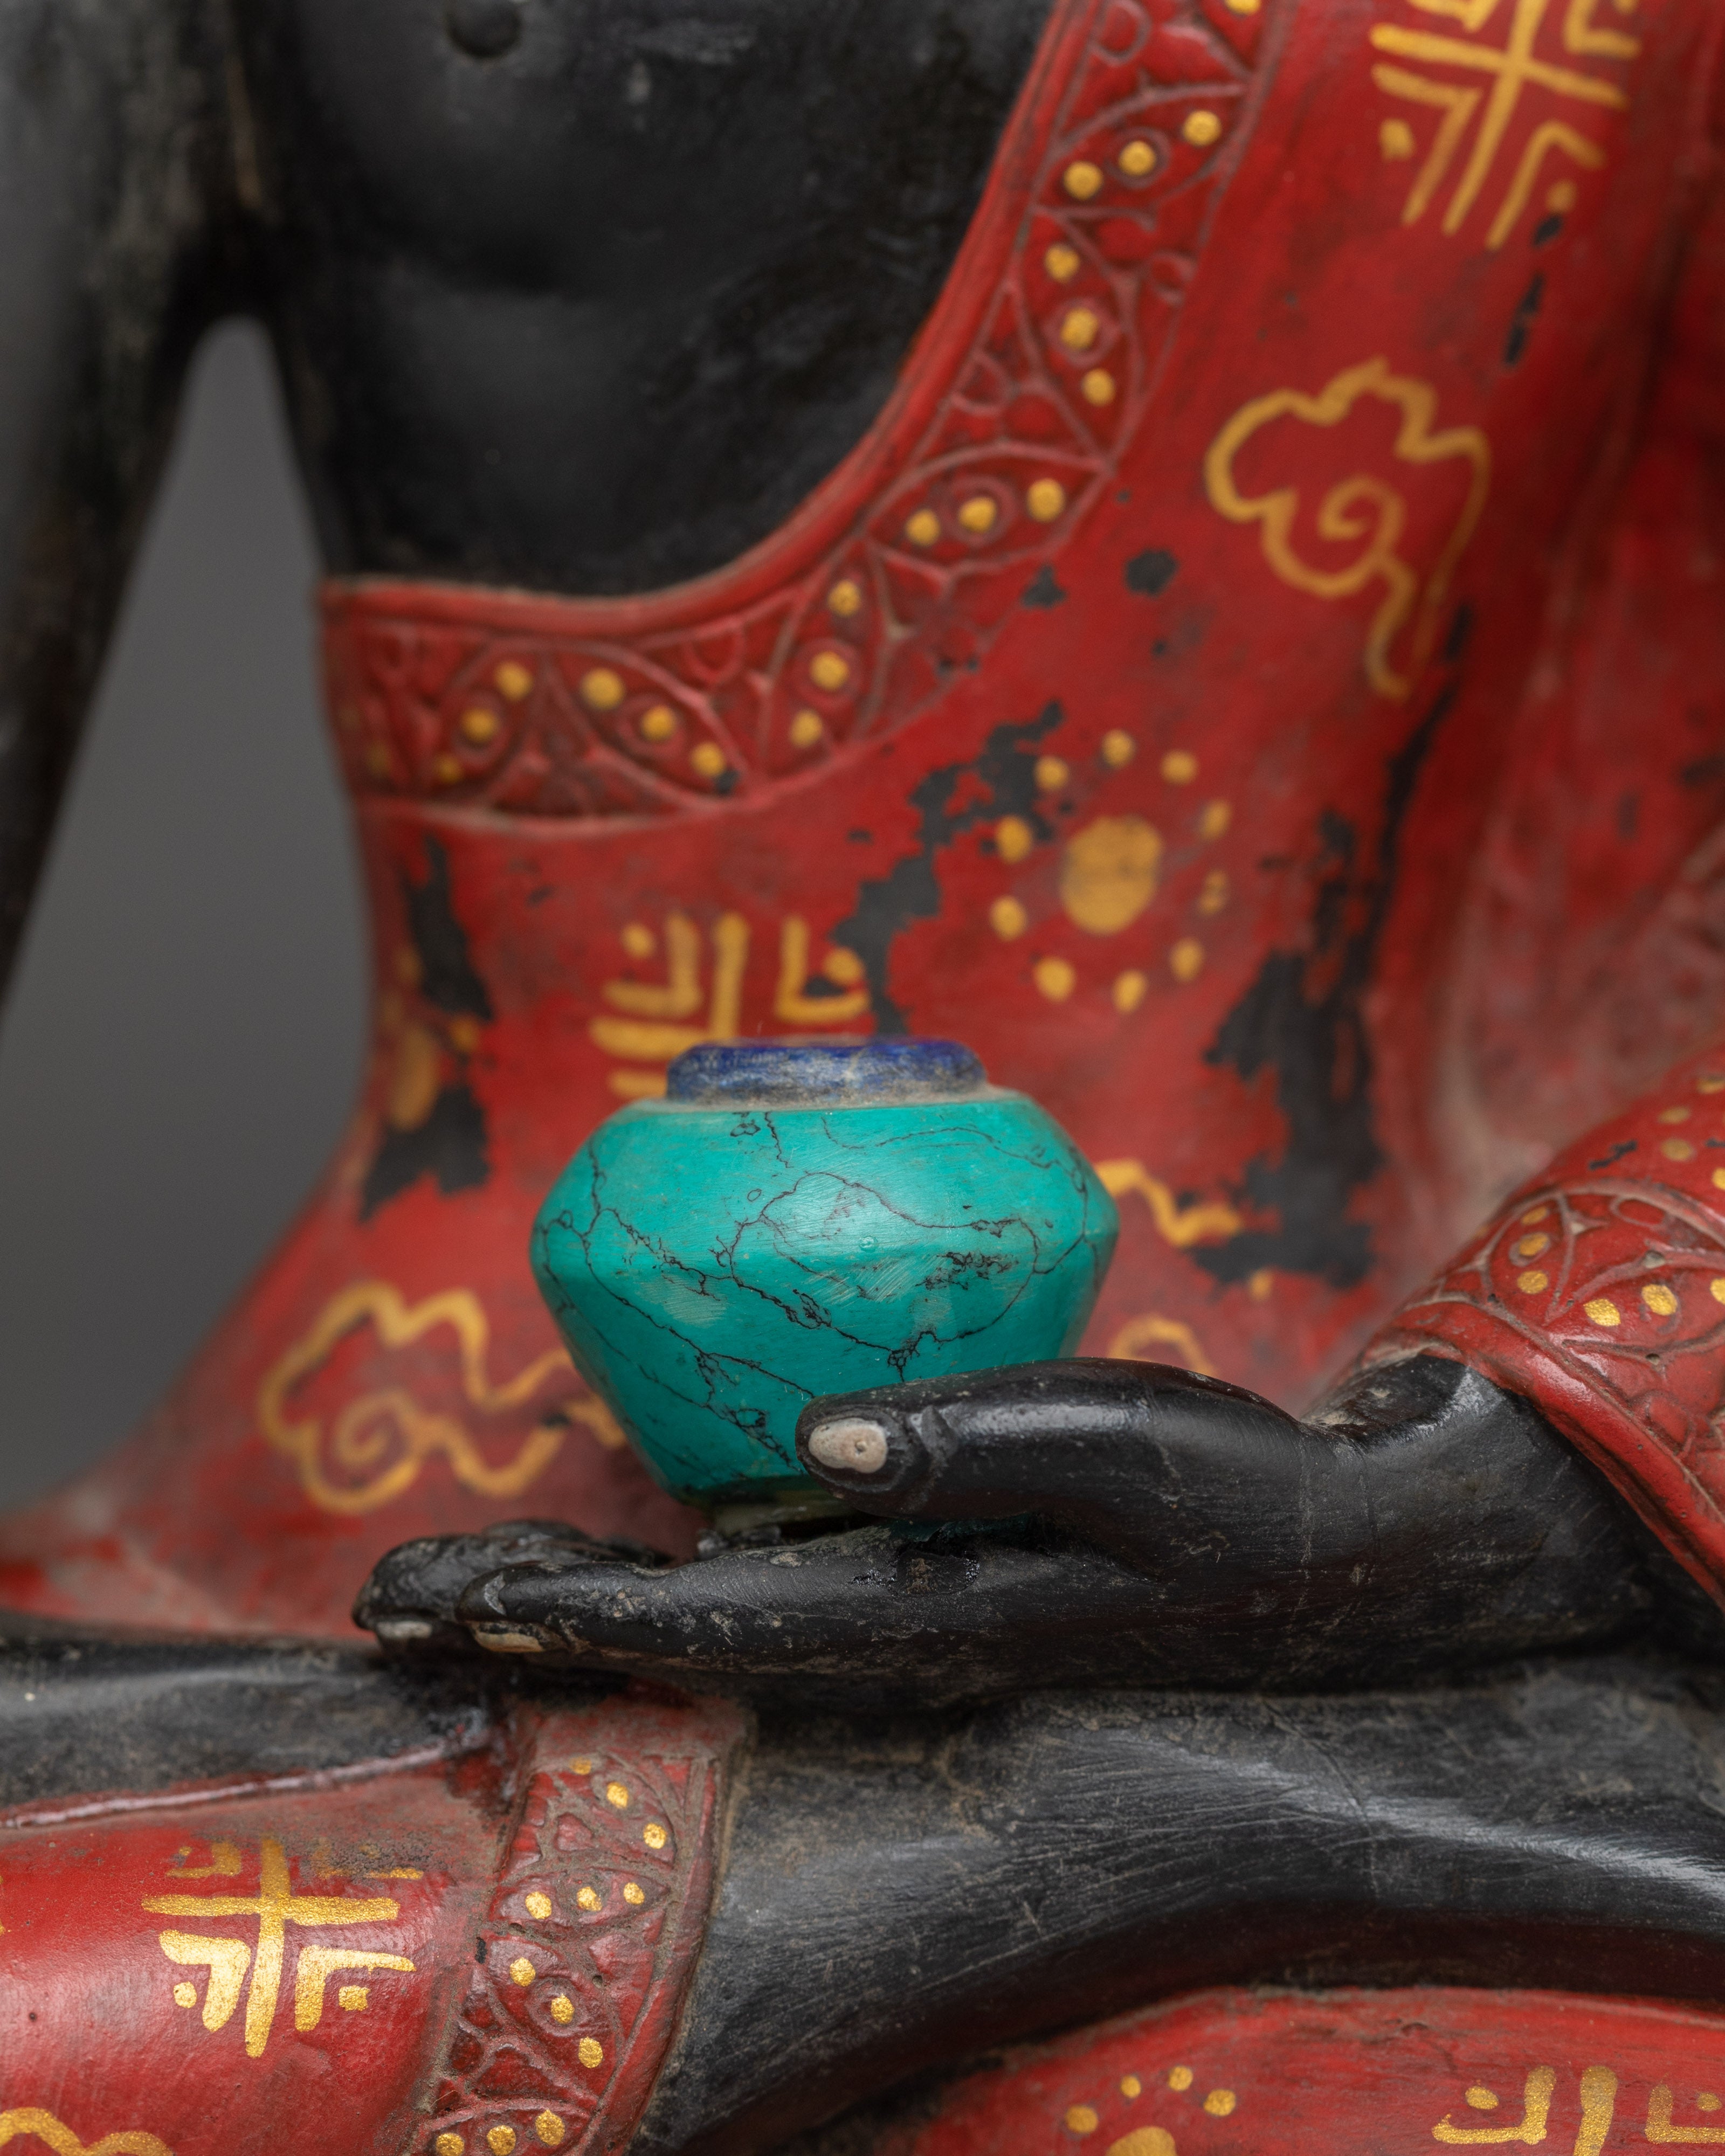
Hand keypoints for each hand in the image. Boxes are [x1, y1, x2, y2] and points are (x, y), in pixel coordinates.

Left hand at [354, 1356, 1655, 1704]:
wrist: (1329, 1556)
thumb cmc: (1233, 1492)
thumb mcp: (1121, 1444)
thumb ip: (970, 1445)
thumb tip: (813, 1437)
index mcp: (916, 1611)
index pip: (697, 1617)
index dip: (558, 1609)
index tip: (434, 1599)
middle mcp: (886, 1626)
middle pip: (667, 1628)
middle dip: (525, 1617)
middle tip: (384, 1600)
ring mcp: (900, 1605)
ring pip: (700, 1606)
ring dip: (579, 1593)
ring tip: (460, 1575)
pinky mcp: (927, 1569)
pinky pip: (762, 1567)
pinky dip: (667, 1556)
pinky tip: (622, 1528)